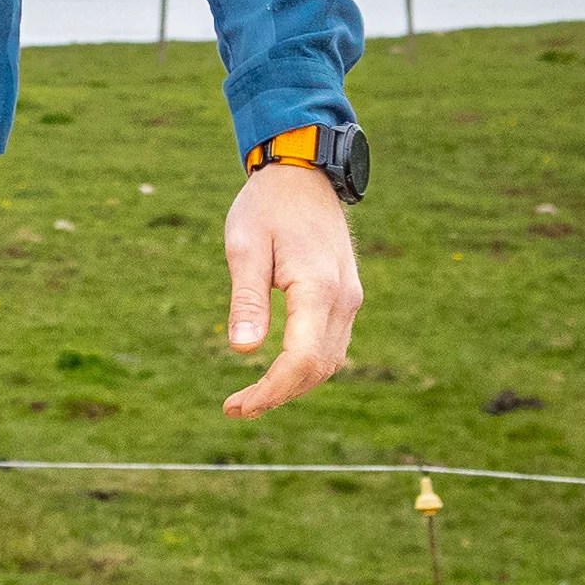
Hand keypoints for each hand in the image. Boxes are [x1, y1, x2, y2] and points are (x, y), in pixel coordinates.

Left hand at [218, 163, 362, 417]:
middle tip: (236, 408)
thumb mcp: (245, 247)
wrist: (303, 176)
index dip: (271, 389)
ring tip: (250, 398)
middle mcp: (343, 299)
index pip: (301, 359)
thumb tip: (242, 350)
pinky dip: (306, 366)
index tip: (237, 406)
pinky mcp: (345, 296)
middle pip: (318, 368)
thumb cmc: (267, 207)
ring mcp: (349, 298)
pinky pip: (330, 344)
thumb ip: (246, 299)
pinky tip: (276, 373)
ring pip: (329, 361)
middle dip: (278, 394)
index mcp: (318, 289)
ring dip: (293, 385)